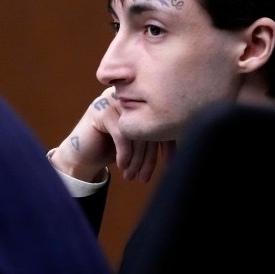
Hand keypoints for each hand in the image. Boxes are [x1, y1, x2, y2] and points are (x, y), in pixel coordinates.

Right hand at [51, 87, 171, 182]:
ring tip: (134, 176)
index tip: (171, 166)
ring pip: (136, 131)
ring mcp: (113, 100)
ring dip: (137, 159)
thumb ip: (158, 136)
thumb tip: (191, 145)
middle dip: (149, 157)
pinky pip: (122, 134)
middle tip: (146, 177)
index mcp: (142, 99)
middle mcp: (129, 96)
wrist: (83, 155)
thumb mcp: (140, 143)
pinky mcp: (100, 110)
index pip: (161, 121)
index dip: (167, 145)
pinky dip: (124, 154)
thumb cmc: (115, 149)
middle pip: (149, 126)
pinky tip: (122, 166)